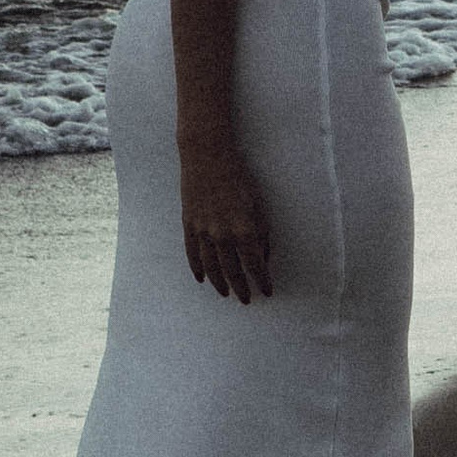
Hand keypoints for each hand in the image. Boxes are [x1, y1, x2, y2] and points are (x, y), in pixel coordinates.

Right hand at [180, 138, 272, 301]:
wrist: (207, 156)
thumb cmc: (238, 177)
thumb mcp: (258, 204)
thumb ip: (262, 233)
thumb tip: (263, 256)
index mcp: (244, 230)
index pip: (255, 265)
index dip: (262, 280)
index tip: (267, 291)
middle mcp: (223, 235)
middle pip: (232, 271)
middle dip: (241, 288)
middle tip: (246, 299)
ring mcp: (203, 232)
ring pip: (211, 267)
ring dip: (220, 283)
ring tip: (226, 294)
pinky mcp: (189, 225)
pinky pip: (192, 254)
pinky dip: (197, 269)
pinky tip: (202, 279)